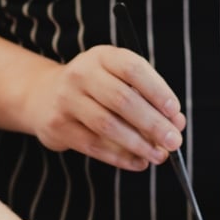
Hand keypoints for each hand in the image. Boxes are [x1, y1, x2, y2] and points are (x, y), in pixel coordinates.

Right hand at [24, 46, 185, 170]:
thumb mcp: (118, 80)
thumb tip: (176, 123)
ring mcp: (66, 99)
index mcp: (102, 56)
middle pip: (122, 99)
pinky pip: (93, 145)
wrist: (44, 95)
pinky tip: (139, 163)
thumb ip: (148, 98)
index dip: (157, 91)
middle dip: (152, 123)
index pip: (133, 69)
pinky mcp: (58, 125)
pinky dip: (120, 157)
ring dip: (138, 143)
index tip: (175, 112)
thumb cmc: (95, 88)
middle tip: (174, 141)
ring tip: (159, 155)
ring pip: (107, 124)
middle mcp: (81, 73)